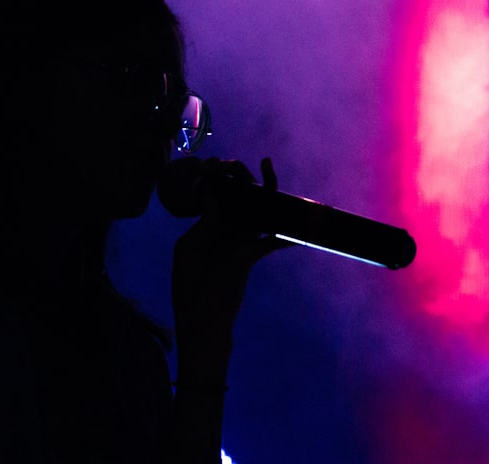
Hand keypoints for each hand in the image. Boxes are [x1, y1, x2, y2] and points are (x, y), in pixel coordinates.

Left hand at [171, 157, 292, 377]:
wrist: (204, 327)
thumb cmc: (190, 293)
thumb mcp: (191, 254)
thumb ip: (205, 224)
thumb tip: (213, 194)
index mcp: (200, 228)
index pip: (212, 195)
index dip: (216, 177)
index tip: (218, 162)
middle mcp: (219, 231)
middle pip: (235, 199)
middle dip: (242, 180)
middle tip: (250, 166)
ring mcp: (236, 243)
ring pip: (254, 213)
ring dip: (265, 194)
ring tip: (269, 170)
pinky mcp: (249, 257)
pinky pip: (268, 240)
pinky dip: (283, 231)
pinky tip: (298, 224)